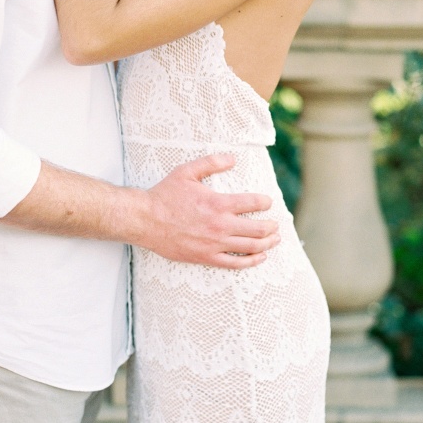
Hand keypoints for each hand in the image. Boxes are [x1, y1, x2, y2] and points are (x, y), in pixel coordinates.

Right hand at [141, 154, 279, 268]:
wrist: (146, 220)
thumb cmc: (165, 195)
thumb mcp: (187, 172)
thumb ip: (211, 162)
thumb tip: (233, 158)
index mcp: (218, 203)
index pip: (252, 203)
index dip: (265, 202)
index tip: (268, 202)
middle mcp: (220, 225)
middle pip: (257, 229)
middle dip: (271, 226)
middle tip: (276, 224)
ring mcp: (214, 244)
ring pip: (250, 247)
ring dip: (267, 243)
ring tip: (275, 239)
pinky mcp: (206, 257)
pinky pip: (235, 264)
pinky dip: (251, 261)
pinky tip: (260, 257)